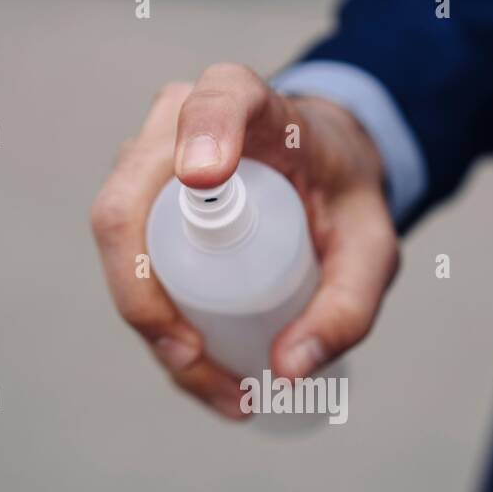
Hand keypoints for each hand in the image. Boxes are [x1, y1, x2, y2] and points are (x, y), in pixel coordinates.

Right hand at [90, 62, 397, 418]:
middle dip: (148, 296)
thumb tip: (286, 371)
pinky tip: (204, 377)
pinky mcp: (136, 208)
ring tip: (228, 391)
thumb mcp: (372, 251)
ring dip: (155, 329)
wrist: (322, 178)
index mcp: (254, 106)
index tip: (207, 176)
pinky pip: (128, 270)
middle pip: (130, 203)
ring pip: (120, 248)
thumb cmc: (344, 200)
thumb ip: (347, 308)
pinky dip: (159, 332)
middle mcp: (180, 123)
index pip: (218, 100)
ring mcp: (147, 166)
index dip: (203, 132)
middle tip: (197, 360)